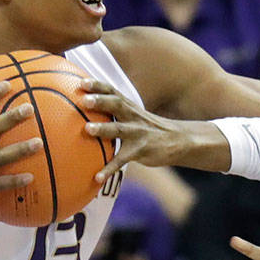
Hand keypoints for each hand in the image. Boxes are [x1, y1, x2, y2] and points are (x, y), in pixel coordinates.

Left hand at [79, 78, 201, 182]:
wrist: (178, 140)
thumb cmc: (148, 128)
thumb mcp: (134, 115)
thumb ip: (115, 111)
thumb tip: (86, 109)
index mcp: (129, 107)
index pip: (112, 91)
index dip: (98, 85)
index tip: (81, 82)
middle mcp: (132, 116)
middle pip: (116, 104)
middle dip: (100, 101)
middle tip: (84, 100)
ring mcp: (137, 133)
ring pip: (119, 129)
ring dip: (103, 128)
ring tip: (87, 129)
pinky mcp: (140, 151)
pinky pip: (122, 160)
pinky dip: (109, 169)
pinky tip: (97, 178)